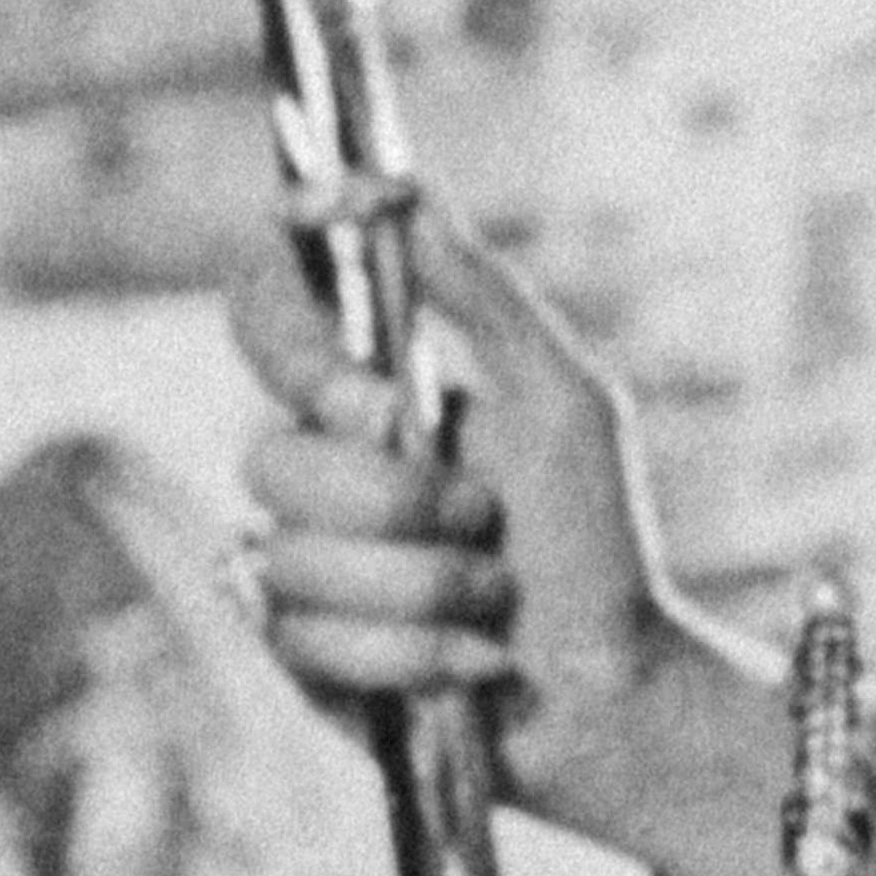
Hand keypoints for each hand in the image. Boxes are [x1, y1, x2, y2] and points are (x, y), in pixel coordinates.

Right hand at [225, 192, 769, 875]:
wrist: (612, 688)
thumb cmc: (599, 541)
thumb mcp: (563, 398)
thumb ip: (482, 293)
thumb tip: (394, 186)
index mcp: (369, 391)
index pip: (262, 314)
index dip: (291, 343)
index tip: (372, 390)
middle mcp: (317, 469)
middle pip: (269, 455)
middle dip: (397, 500)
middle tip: (484, 518)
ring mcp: (297, 565)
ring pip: (291, 556)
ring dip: (421, 586)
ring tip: (492, 598)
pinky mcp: (297, 659)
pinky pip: (303, 642)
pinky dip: (410, 655)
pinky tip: (470, 661)